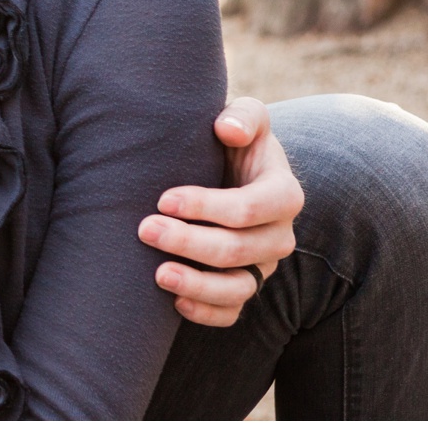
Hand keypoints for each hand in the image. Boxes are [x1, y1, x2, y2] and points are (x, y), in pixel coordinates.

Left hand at [138, 96, 301, 326]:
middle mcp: (278, 234)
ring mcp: (262, 264)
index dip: (207, 206)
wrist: (226, 167)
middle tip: (145, 229)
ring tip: (158, 275)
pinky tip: (174, 304)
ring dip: (198, 285)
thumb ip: (244, 115)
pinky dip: (207, 312)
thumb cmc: (231, 139)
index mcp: (283, 193)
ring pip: (239, 288)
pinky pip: (232, 311)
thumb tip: (227, 129)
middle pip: (239, 249)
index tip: (163, 198)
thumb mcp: (245, 118)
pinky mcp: (243, 283)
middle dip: (190, 242)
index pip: (251, 208)